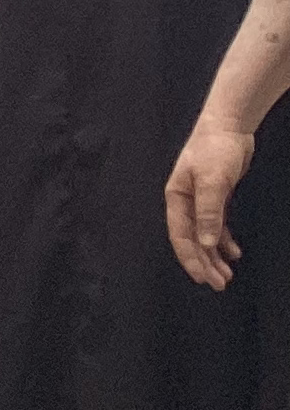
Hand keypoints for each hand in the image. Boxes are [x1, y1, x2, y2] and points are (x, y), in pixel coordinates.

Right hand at [171, 113, 261, 289]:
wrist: (229, 125)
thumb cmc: (216, 150)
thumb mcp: (213, 181)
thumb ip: (209, 212)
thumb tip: (206, 244)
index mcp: (177, 199)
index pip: (181, 236)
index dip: (191, 259)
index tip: (203, 279)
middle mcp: (185, 203)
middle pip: (193, 239)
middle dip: (205, 262)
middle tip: (220, 284)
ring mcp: (200, 200)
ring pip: (205, 235)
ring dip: (215, 255)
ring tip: (227, 274)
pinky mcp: (216, 196)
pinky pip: (216, 225)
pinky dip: (224, 239)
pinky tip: (234, 251)